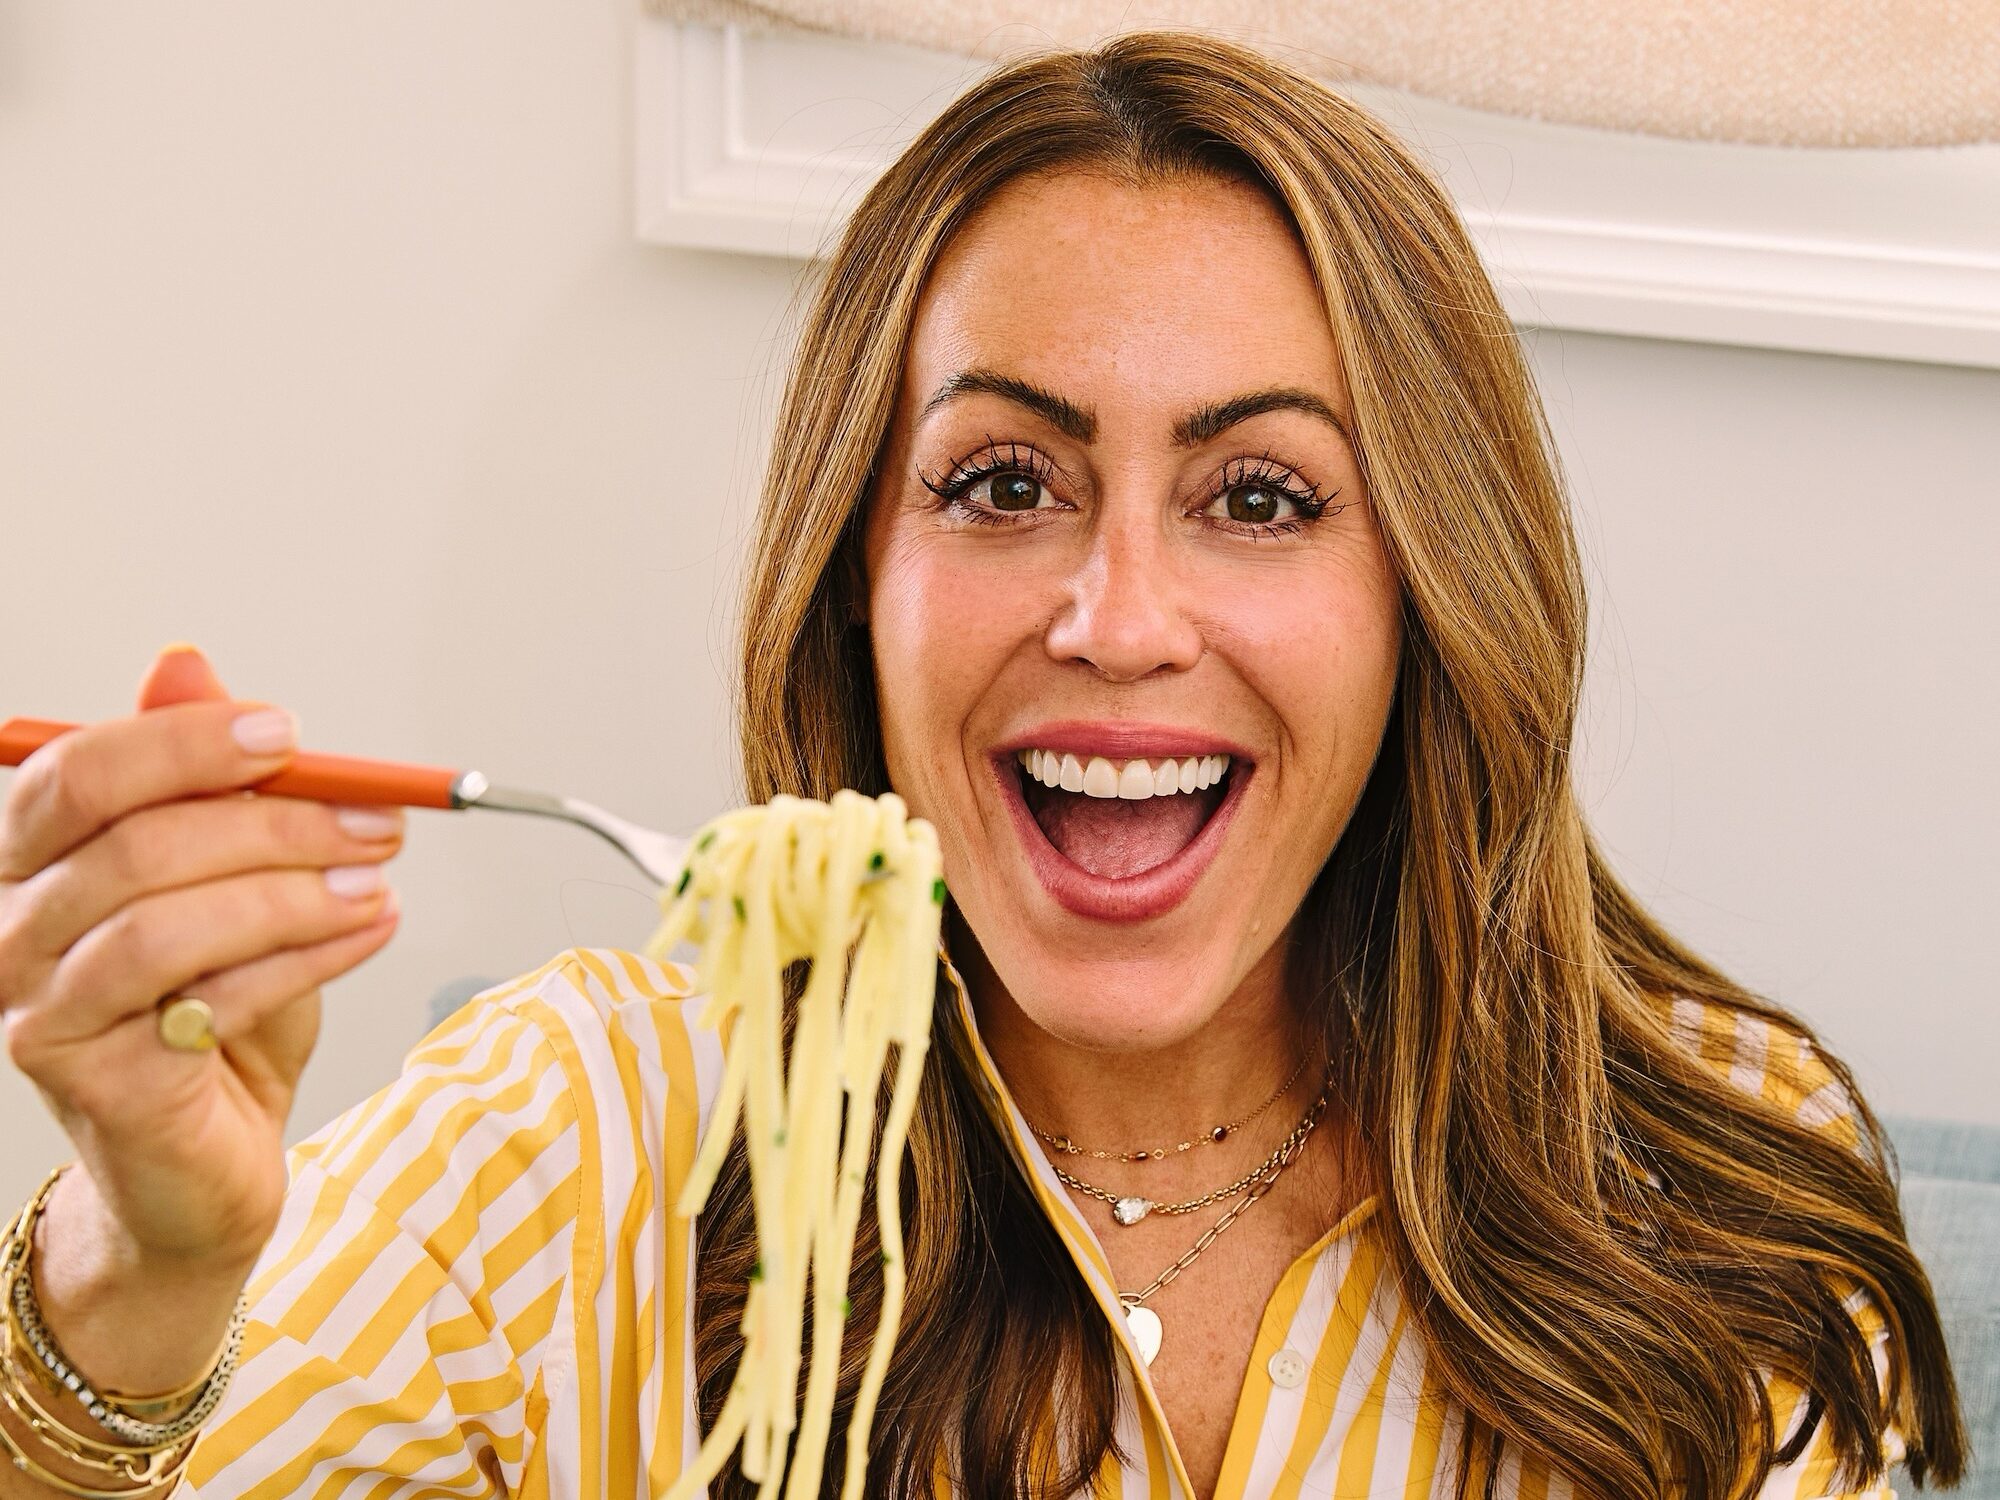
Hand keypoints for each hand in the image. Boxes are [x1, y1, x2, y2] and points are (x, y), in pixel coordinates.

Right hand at [0, 645, 403, 1270]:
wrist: (206, 1155)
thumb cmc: (212, 1004)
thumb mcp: (223, 875)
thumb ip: (205, 780)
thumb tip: (186, 664)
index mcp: (34, 860)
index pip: (77, 774)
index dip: (184, 743)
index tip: (289, 735)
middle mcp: (13, 929)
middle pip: (134, 844)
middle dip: (275, 821)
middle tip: (376, 820)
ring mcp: (42, 1010)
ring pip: (168, 924)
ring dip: (294, 893)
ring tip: (377, 882)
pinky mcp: (96, 1080)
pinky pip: (206, 999)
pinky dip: (306, 957)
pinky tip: (370, 928)